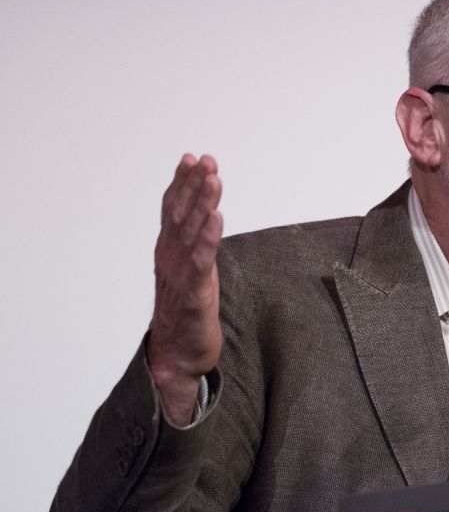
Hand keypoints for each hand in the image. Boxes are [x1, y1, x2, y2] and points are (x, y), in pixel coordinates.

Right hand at [147, 154, 223, 426]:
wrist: (178, 354)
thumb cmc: (186, 310)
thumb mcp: (190, 269)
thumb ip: (193, 242)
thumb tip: (204, 215)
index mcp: (168, 250)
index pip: (173, 208)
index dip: (182, 182)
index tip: (192, 158)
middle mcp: (170, 257)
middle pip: (181, 213)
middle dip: (193, 184)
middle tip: (205, 159)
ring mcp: (180, 274)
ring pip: (191, 231)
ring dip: (202, 202)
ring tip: (212, 178)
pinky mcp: (193, 292)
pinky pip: (201, 260)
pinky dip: (208, 237)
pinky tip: (217, 218)